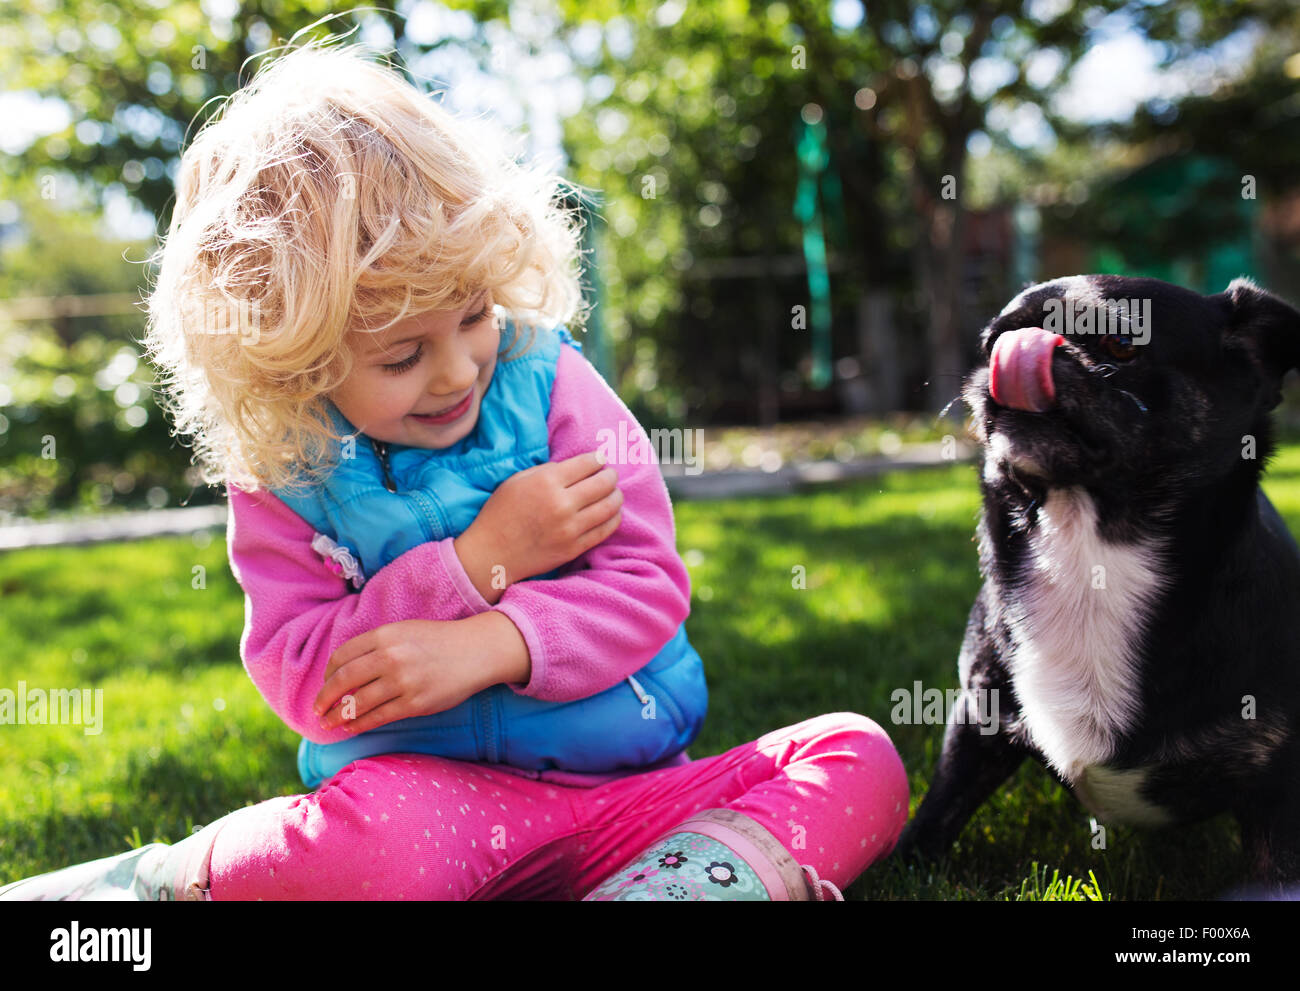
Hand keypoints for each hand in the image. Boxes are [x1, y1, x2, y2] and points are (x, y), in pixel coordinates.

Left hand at [313, 614, 529, 734]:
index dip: (328, 673)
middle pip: (343, 680)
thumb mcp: (404, 631)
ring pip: (357, 702)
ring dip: (338, 715)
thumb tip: (344, 671)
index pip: (342, 656)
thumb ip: (376, 646)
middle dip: (324, 698)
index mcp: (385, 635)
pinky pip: (378, 717)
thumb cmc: (438, 641)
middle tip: (316, 709)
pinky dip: (360, 724)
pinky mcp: (415, 703)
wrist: (476, 651)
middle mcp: (390, 657)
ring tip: (328, 723)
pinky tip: (351, 727)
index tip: (324, 684)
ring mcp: (402, 682)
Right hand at [454, 451, 622, 603]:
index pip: (588, 463)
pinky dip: (614, 518)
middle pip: (604, 483)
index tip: (600, 458)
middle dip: (611, 475)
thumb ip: (548, 470)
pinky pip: (605, 530)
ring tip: (614, 492)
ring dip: (616, 495)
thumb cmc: (500, 514)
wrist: (491, 554)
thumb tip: (577, 466)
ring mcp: (570, 528)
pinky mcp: (574, 547)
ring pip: (610, 506)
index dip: (598, 458)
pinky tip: (611, 512)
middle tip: (610, 474)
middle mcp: (562, 503)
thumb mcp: (517, 480)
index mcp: (546, 482)